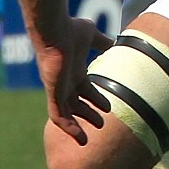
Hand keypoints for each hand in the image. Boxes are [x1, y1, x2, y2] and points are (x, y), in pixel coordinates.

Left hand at [40, 17, 109, 144]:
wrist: (53, 29)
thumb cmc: (70, 29)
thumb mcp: (92, 36)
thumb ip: (102, 41)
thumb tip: (115, 41)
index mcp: (73, 70)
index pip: (84, 89)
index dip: (96, 99)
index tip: (108, 108)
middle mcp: (65, 81)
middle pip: (76, 103)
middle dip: (88, 113)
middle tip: (101, 123)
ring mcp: (58, 88)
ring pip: (66, 112)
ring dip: (77, 125)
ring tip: (86, 139)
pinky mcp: (53, 92)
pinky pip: (57, 115)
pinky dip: (67, 126)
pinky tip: (78, 136)